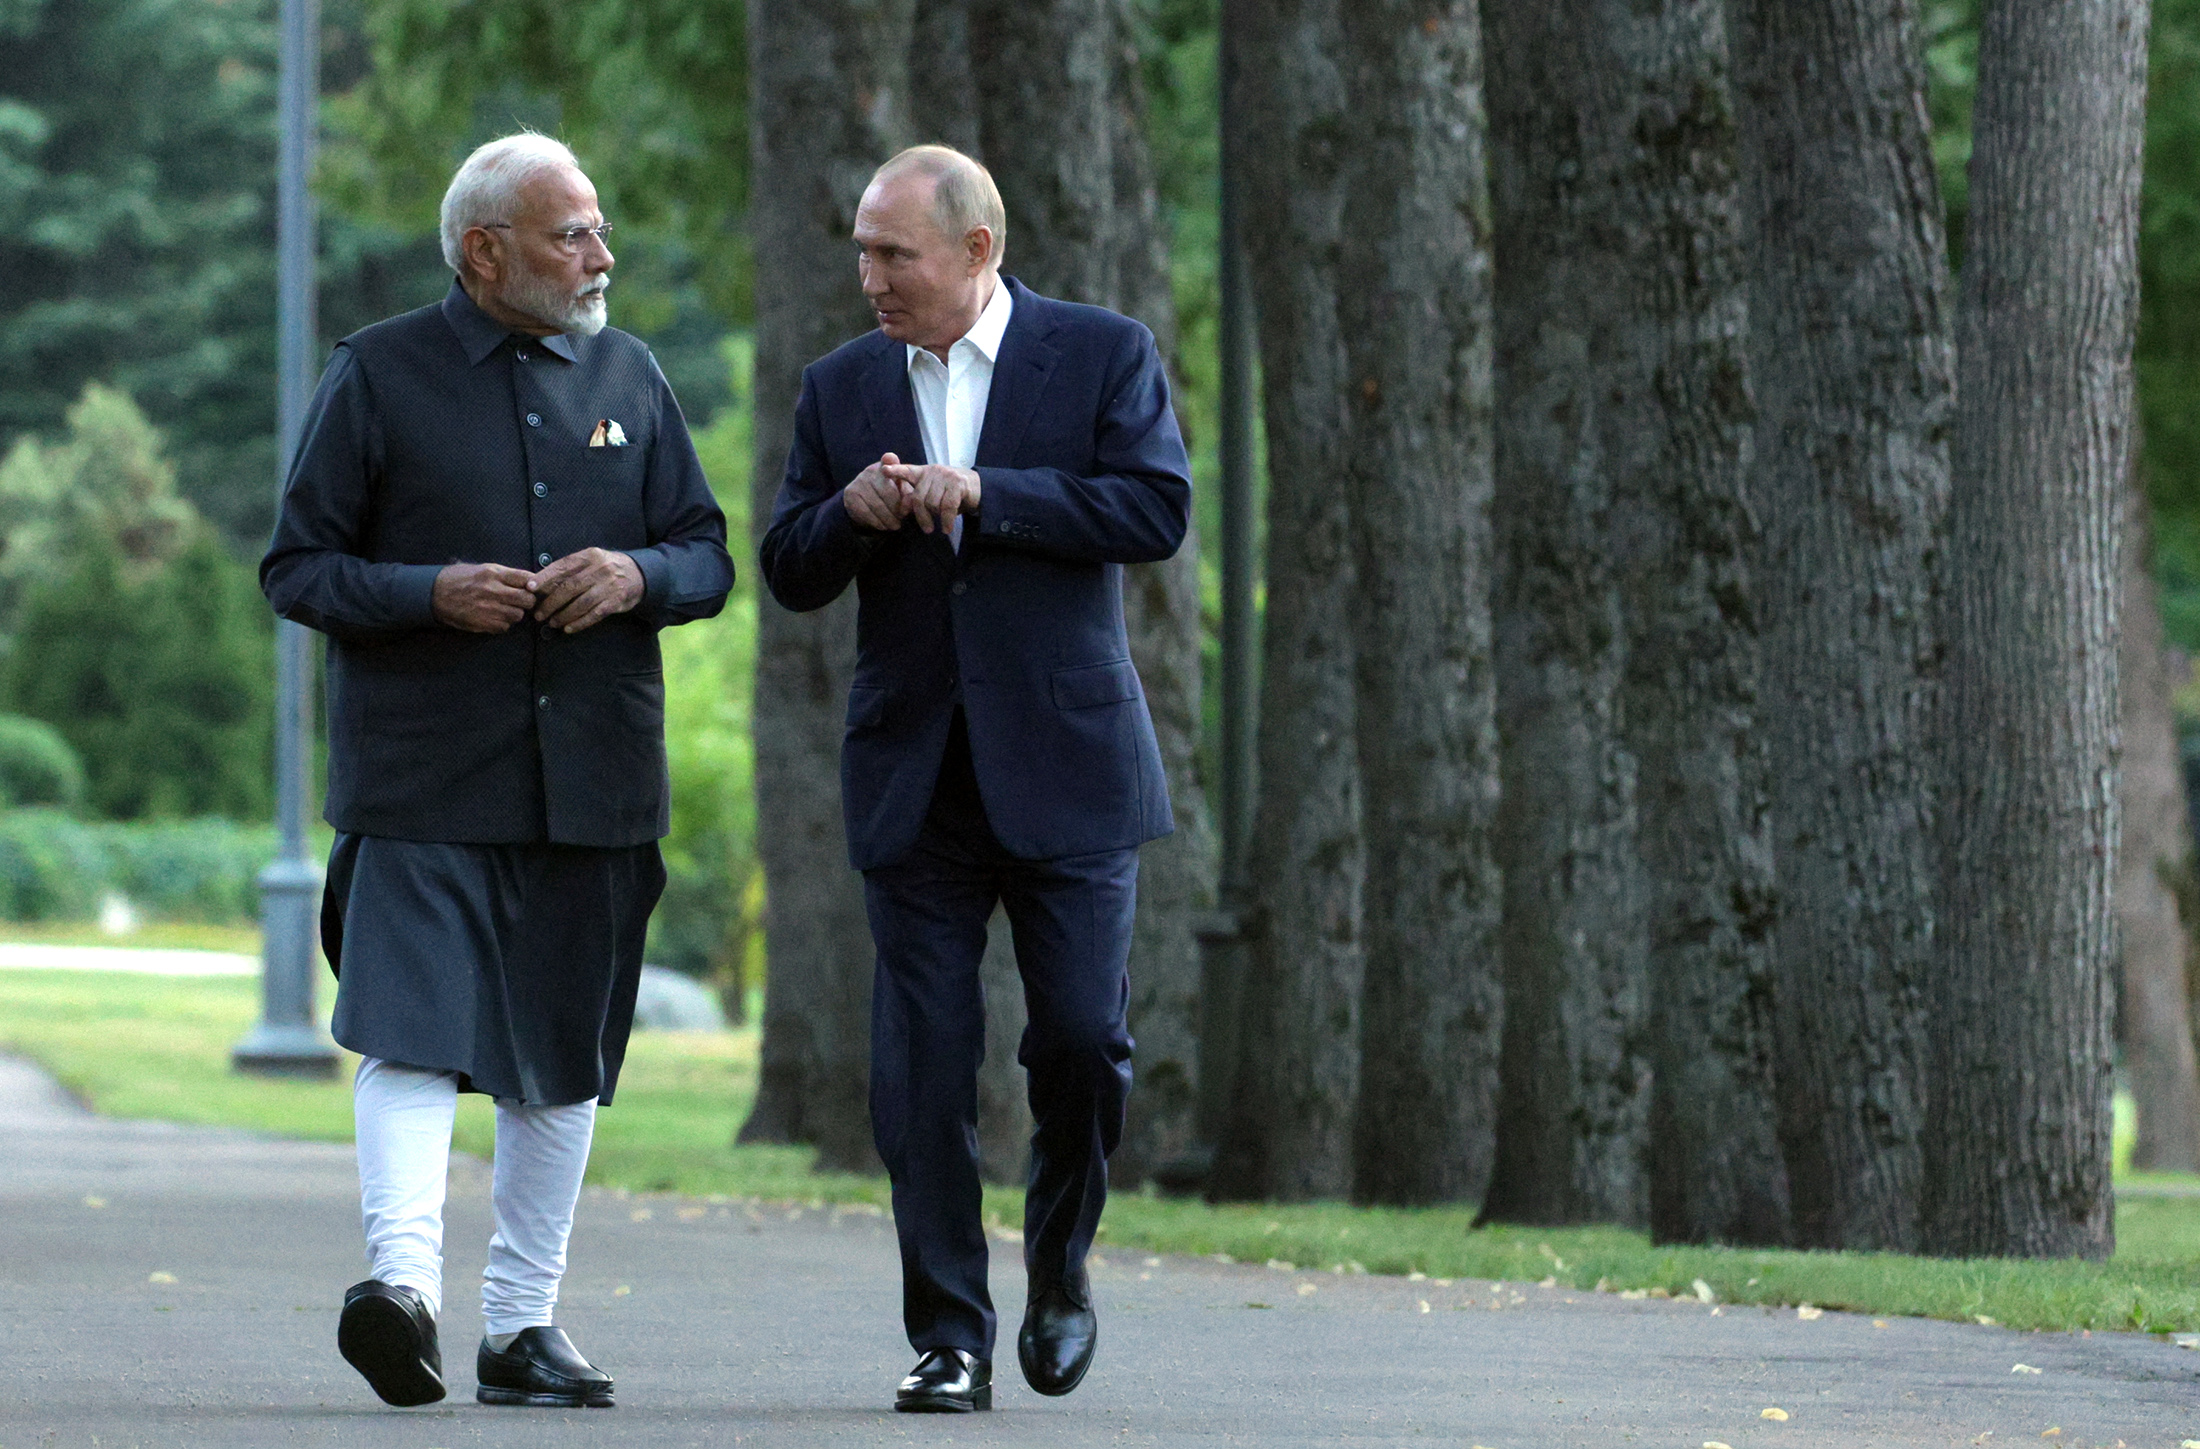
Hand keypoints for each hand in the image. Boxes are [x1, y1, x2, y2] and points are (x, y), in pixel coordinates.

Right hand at [432, 562, 535, 633]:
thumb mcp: (481, 568)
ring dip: (515, 613)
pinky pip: (505, 627)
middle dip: (528, 601)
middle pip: (527, 599)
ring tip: (505, 608)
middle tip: (522, 600)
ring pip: (518, 615)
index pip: (526, 578)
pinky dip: (503, 623)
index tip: (532, 587)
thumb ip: (504, 574)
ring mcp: (489, 609)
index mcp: (493, 574)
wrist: (434, 594)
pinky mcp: (483, 623)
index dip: (533, 584)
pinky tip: (495, 617)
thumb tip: (528, 580)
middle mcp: (493, 591)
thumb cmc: (458, 579)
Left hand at [527, 548, 643, 632]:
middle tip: (539, 613)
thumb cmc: (607, 567)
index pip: (562, 566)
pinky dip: (580, 623)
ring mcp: (609, 586)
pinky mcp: (616, 601)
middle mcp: (599, 569)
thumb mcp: (591, 560)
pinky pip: (594, 614)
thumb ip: (571, 568)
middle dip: (550, 602)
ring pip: (580, 603)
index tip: (530, 588)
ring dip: (563, 615)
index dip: (544, 578)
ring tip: (552, 622)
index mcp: (590, 556)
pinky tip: (569, 628)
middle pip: (569, 587)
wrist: (639, 574)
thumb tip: (543, 581)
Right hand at [844, 452, 910, 531]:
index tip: (888, 465)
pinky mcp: (850, 495)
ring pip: (877, 505)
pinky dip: (877, 522)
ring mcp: (858, 482)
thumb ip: (908, 494)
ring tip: (895, 525)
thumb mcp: (900, 491)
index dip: (889, 462)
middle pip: (887, 492)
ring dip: (889, 519)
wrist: (863, 503)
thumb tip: (911, 502)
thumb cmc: (889, 496)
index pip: (889, 461)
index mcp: (885, 466)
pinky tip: (883, 526)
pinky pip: (866, 513)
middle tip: (902, 518)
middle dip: (897, 508)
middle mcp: (870, 470)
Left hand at [882, 462, 979, 533]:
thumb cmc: (952, 494)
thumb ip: (918, 498)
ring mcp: (946, 476)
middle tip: (926, 529)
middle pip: (918, 498)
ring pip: (932, 503)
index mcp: (924, 472)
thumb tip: (904, 510)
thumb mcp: (933, 494)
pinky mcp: (958, 483)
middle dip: (921, 517)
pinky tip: (946, 528)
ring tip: (941, 524)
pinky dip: (946, 521)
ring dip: (936, 518)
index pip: (907, 470)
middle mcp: (933, 471)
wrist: (979, 489)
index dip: (895, 470)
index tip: (884, 470)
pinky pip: (947, 507)